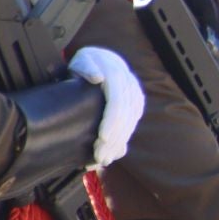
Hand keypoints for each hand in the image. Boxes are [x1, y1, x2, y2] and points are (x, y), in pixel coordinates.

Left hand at [66, 46, 143, 167]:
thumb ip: (86, 67)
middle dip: (113, 140)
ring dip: (118, 144)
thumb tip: (98, 78)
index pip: (117, 102)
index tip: (100, 138)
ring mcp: (135, 95)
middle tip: (99, 157)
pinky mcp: (136, 104)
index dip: (111, 122)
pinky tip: (113, 153)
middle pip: (125, 117)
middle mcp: (130, 85)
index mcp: (115, 74)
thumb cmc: (86, 63)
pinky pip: (132, 124)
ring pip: (130, 124)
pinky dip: (122, 140)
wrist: (103, 59)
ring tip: (104, 160)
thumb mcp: (81, 61)